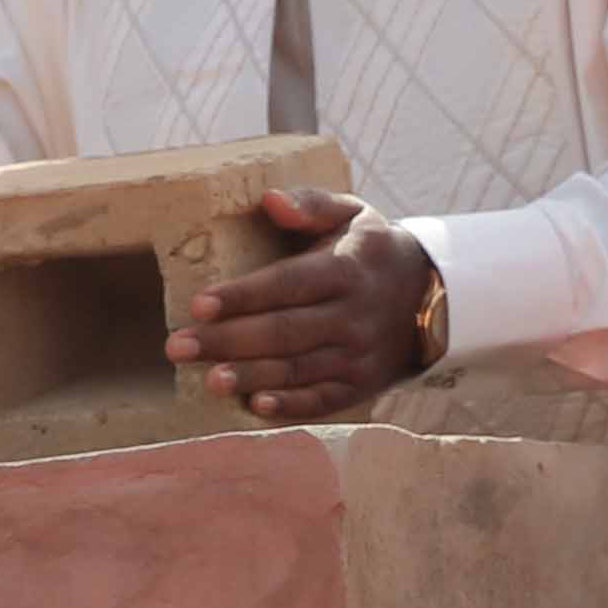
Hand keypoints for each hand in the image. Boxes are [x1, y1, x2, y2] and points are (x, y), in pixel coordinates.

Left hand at [172, 188, 441, 422]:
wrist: (429, 297)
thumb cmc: (370, 251)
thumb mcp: (352, 213)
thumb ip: (310, 204)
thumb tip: (270, 200)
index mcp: (346, 269)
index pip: (287, 284)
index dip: (243, 296)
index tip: (198, 305)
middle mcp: (353, 315)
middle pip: (284, 332)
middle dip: (228, 341)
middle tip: (178, 347)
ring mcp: (358, 355)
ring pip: (298, 369)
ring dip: (251, 377)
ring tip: (208, 380)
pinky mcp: (359, 385)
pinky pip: (322, 400)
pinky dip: (290, 406)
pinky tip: (255, 407)